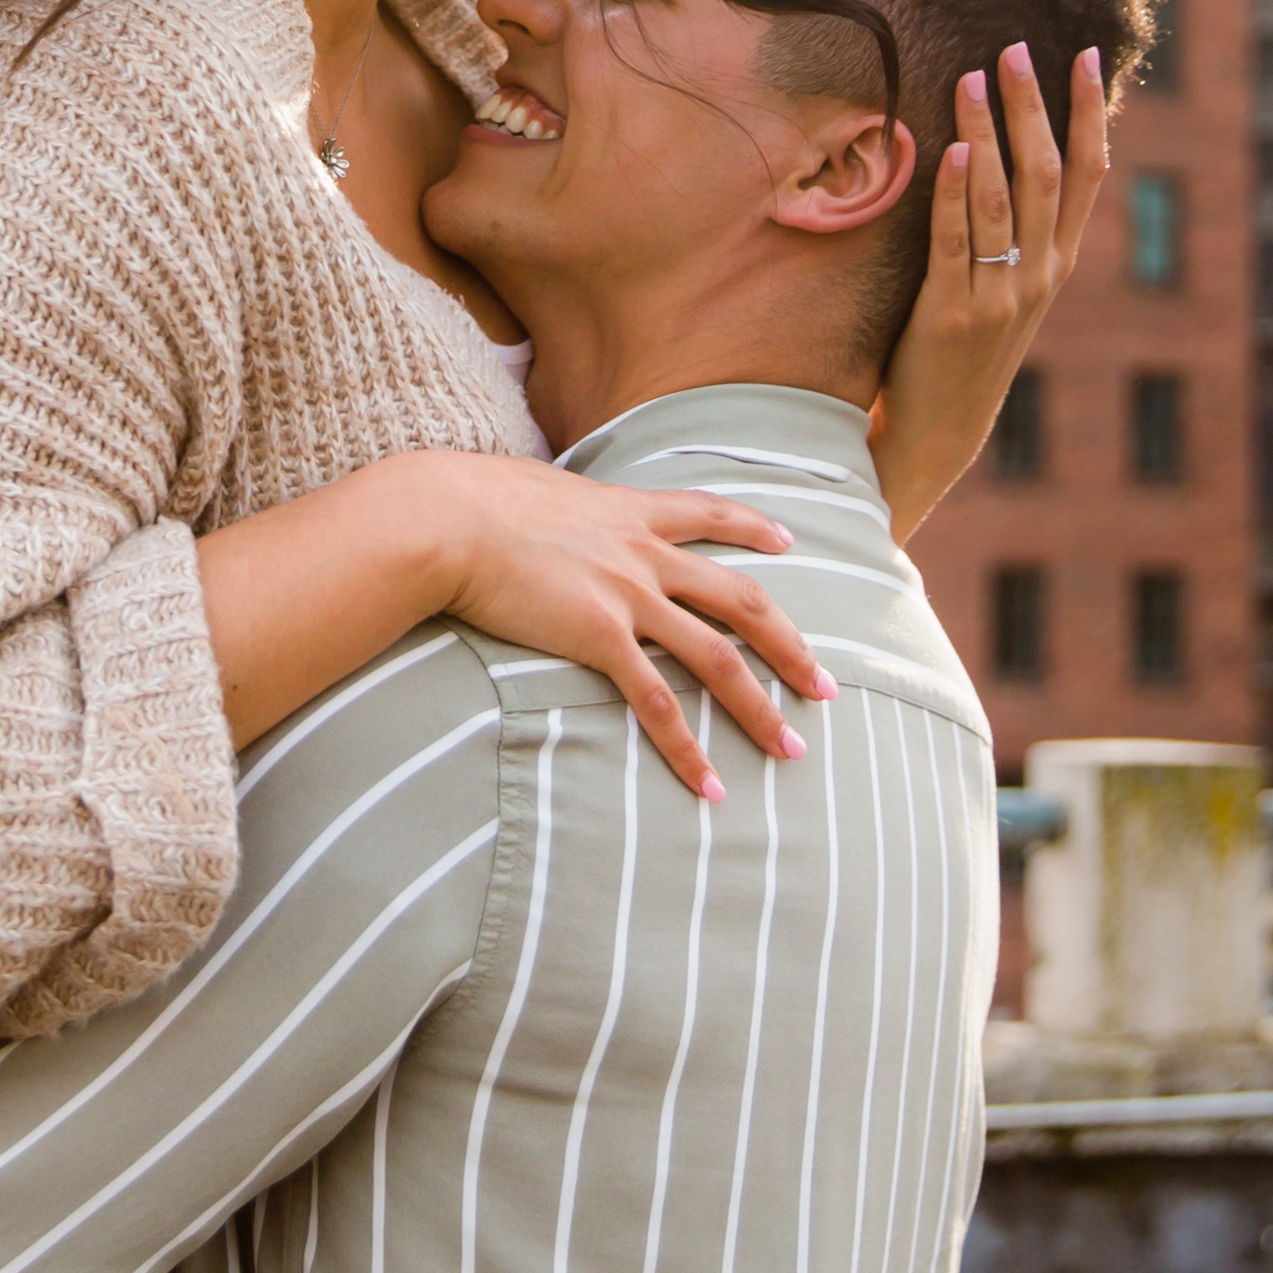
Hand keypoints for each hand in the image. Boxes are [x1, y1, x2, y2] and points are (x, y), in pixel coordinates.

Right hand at [428, 459, 827, 800]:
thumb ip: (560, 508)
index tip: (787, 543)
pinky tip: (710, 783)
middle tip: (825, 685)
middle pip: (743, 600)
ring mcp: (628, 596)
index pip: (709, 513)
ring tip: (790, 749)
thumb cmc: (468, 500)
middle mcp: (643, 553)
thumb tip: (543, 512)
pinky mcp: (598, 635)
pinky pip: (656, 702)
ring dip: (760, 707)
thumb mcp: (533, 489)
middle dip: (791, 647)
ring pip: (718, 657)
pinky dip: (687, 747)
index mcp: (629, 511)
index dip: (754, 528)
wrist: (447, 517)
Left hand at [871, 41, 1108, 539]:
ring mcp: (1000, 293)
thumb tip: (1013, 156)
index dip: (1090, 114)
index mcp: (1058, 263)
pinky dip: (959, 191)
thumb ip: (1019, 232)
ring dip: (989, 131)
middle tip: (1015, 50)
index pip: (1087, 174)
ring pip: (1003, 198)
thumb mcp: (1009, 287)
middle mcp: (1040, 274)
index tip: (1086, 57)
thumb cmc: (967, 347)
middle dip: (1033, 107)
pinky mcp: (954, 311)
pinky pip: (958, 240)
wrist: (943, 426)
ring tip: (973, 78)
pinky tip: (955, 149)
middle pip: (1047, 174)